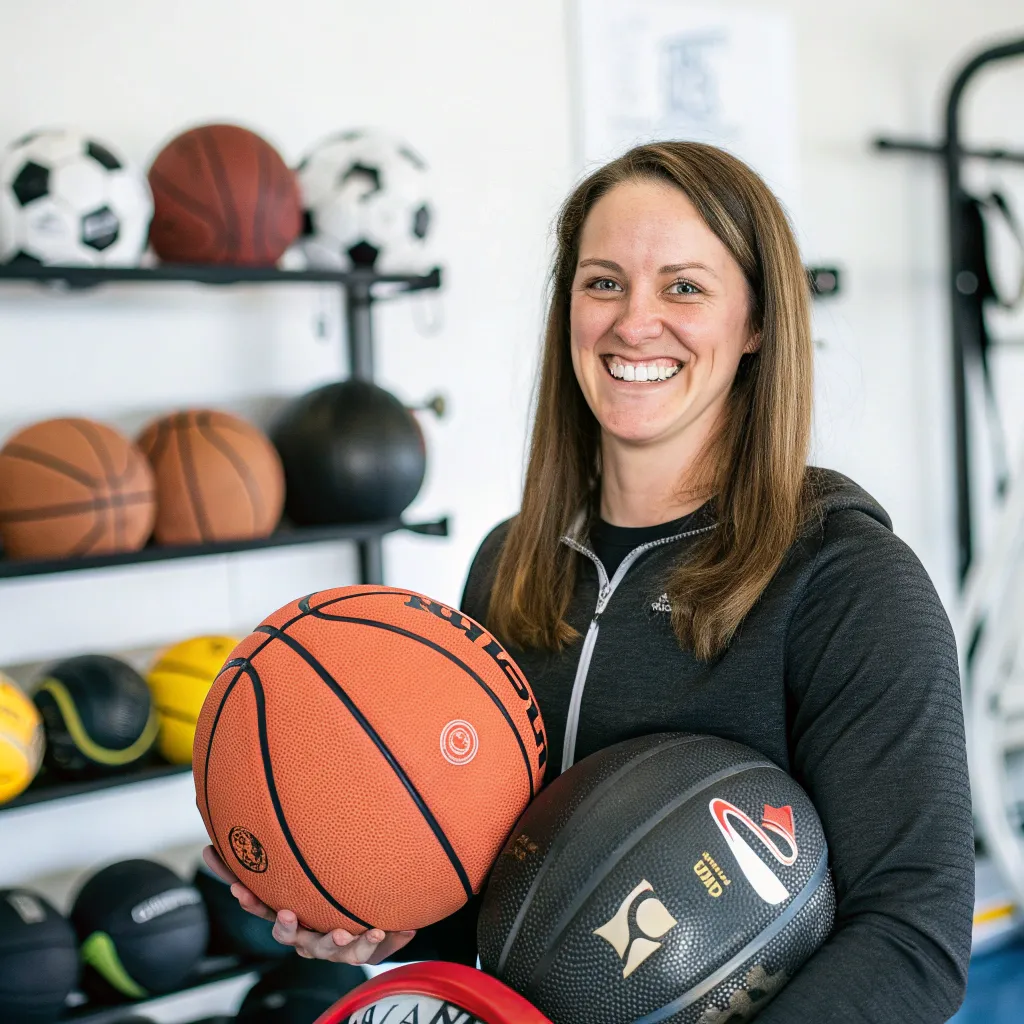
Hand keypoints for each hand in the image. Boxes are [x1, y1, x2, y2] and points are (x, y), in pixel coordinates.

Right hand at [201, 846, 416, 963]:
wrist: (367, 926)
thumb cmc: (326, 894)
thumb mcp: (307, 872)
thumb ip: (287, 850)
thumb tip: (240, 826)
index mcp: (291, 916)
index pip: (263, 908)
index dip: (250, 900)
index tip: (239, 890)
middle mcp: (307, 936)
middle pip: (289, 936)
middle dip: (286, 927)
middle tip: (288, 913)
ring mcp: (331, 948)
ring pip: (329, 950)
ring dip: (334, 941)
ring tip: (342, 932)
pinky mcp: (358, 952)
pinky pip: (368, 952)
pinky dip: (380, 942)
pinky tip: (395, 930)